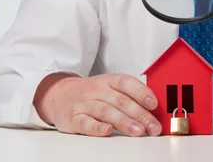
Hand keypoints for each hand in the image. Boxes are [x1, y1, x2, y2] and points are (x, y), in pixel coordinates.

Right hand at [33, 73, 161, 136]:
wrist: (58, 94)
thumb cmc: (91, 93)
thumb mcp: (108, 87)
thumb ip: (128, 96)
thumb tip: (153, 110)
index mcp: (108, 81)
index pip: (127, 82)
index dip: (142, 92)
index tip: (154, 104)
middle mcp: (97, 90)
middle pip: (121, 101)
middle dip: (140, 115)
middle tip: (153, 127)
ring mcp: (84, 103)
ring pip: (106, 111)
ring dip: (124, 122)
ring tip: (138, 131)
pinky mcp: (73, 118)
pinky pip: (85, 122)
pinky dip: (96, 127)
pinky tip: (107, 132)